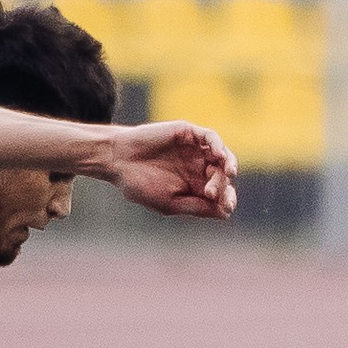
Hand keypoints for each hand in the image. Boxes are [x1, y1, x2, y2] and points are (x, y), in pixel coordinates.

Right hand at [104, 122, 238, 219]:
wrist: (118, 161)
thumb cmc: (140, 185)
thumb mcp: (171, 203)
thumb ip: (197, 207)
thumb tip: (226, 213)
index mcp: (194, 187)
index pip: (220, 194)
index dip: (228, 200)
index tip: (227, 206)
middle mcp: (198, 168)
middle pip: (222, 176)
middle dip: (221, 185)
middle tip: (210, 193)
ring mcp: (194, 150)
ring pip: (221, 156)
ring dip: (228, 164)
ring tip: (229, 172)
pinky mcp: (188, 133)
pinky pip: (210, 137)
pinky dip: (218, 145)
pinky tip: (218, 155)